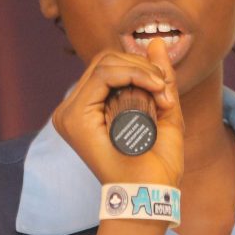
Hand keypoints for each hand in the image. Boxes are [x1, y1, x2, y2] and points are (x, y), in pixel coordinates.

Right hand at [52, 39, 184, 187]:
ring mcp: (70, 113)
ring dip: (141, 71)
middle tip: (165, 89)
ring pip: (104, 63)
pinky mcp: (73, 118)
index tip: (165, 87)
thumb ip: (158, 77)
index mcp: (90, 108)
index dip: (139, 66)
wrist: (152, 193)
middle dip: (141, 66)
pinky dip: (133, 75)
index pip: (108, 66)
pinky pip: (102, 75)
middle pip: (105, 59)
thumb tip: (155, 41)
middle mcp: (74, 109)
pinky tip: (153, 91)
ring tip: (162, 93)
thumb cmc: (157, 163)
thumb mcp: (164, 111)